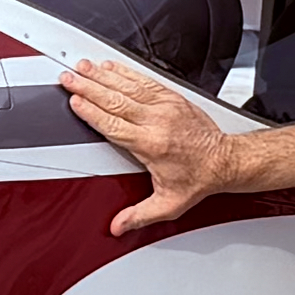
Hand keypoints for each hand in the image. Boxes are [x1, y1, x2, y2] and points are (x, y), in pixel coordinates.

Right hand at [62, 60, 228, 232]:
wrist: (225, 161)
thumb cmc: (198, 179)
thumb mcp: (169, 204)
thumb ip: (140, 215)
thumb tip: (117, 227)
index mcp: (152, 145)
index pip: (114, 125)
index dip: (92, 112)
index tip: (75, 102)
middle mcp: (158, 121)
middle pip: (116, 101)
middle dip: (89, 88)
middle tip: (69, 78)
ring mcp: (165, 106)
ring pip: (128, 86)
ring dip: (103, 76)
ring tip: (83, 67)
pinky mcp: (172, 97)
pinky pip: (144, 80)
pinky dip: (125, 72)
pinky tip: (110, 67)